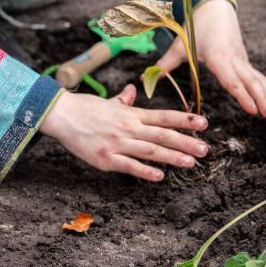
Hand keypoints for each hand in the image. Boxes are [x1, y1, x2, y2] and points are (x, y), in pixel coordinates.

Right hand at [39, 84, 208, 180]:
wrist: (61, 114)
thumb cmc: (85, 108)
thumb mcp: (107, 102)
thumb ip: (122, 100)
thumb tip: (131, 90)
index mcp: (131, 114)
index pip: (164, 116)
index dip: (184, 120)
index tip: (204, 124)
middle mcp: (128, 127)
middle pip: (162, 135)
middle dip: (185, 142)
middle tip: (205, 149)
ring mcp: (117, 143)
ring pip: (149, 150)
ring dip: (171, 157)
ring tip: (190, 162)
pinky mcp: (105, 158)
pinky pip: (128, 165)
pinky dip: (144, 171)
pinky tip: (159, 176)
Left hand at [155, 0, 265, 118]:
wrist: (214, 7)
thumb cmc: (196, 26)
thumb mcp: (180, 44)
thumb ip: (165, 63)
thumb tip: (144, 78)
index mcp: (218, 56)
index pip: (231, 79)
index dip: (242, 95)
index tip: (251, 110)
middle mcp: (233, 59)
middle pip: (250, 81)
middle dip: (261, 99)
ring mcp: (241, 59)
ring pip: (258, 79)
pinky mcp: (244, 60)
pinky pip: (258, 77)